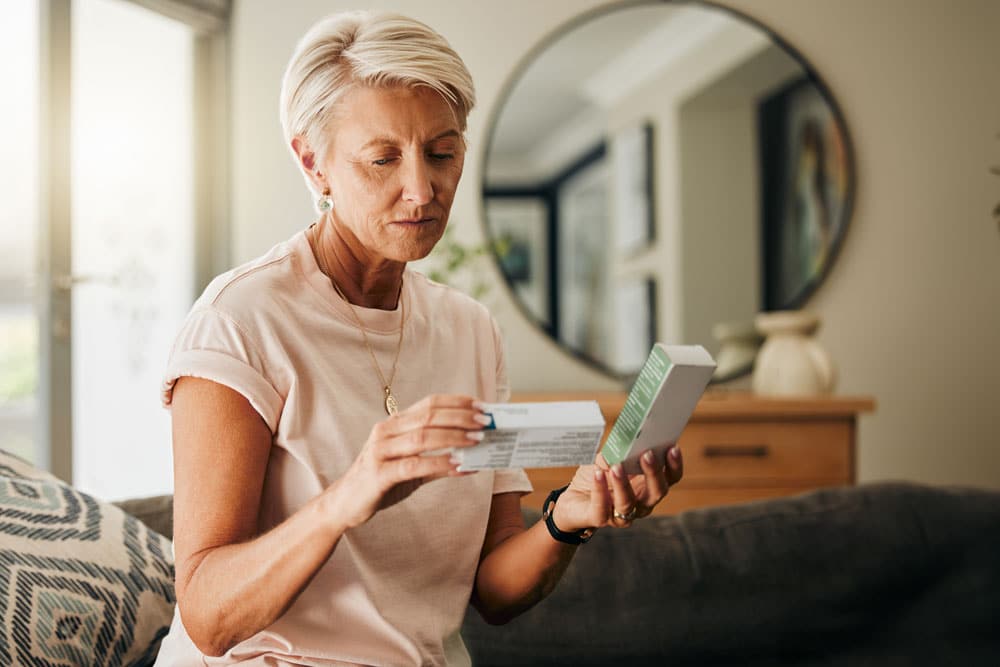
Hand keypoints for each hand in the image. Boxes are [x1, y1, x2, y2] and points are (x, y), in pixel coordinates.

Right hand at [326, 395, 487, 528]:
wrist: (345, 504)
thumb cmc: (381, 481)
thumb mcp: (411, 466)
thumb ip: (437, 459)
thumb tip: (472, 457)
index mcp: (394, 424)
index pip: (429, 403)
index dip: (456, 402)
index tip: (480, 405)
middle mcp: (386, 432)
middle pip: (428, 416)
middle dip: (460, 417)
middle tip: (485, 422)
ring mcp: (380, 451)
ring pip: (422, 437)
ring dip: (453, 437)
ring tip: (477, 440)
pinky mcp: (378, 474)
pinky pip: (413, 466)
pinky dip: (438, 464)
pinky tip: (458, 467)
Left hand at [551, 446, 683, 532]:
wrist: (573, 499)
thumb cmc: (597, 475)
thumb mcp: (610, 457)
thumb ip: (621, 448)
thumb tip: (628, 432)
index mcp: (648, 486)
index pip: (670, 478)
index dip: (674, 465)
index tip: (672, 448)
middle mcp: (640, 503)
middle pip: (657, 492)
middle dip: (654, 473)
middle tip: (647, 454)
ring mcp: (621, 514)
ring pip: (629, 503)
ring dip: (624, 483)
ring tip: (617, 466)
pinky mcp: (600, 518)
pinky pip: (602, 508)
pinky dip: (600, 490)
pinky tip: (598, 475)